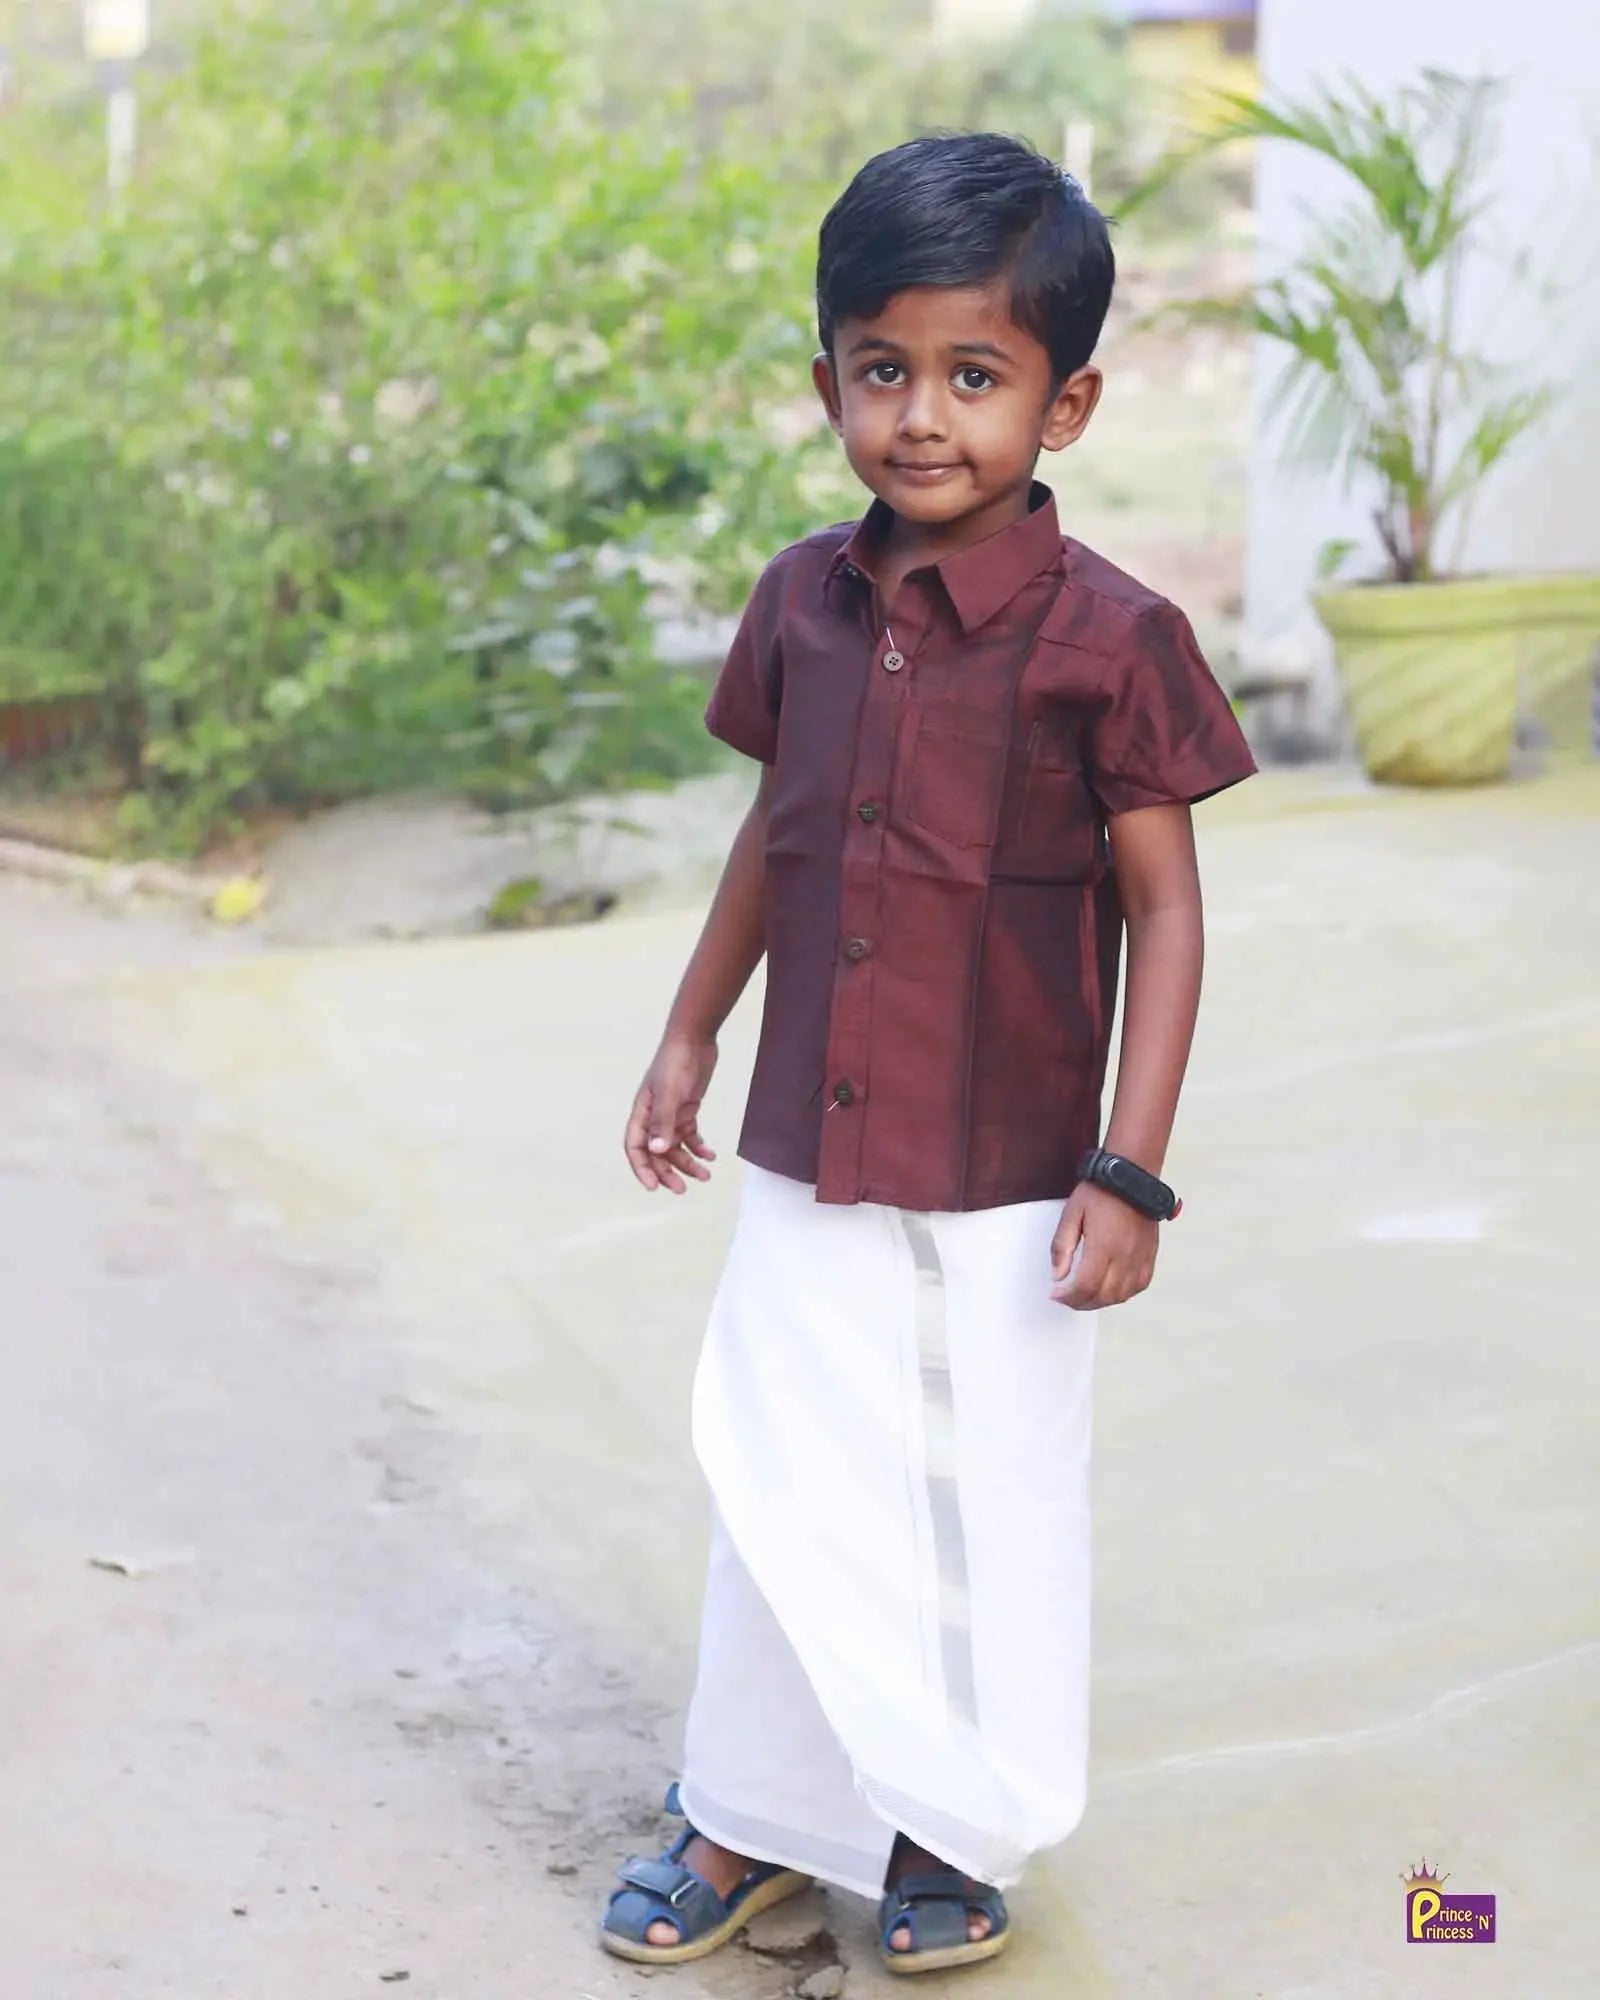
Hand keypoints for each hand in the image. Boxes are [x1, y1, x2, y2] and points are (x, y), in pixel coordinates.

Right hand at [625, 1036, 719, 1193]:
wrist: (695, 1039)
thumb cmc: (676, 1062)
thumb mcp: (669, 1094)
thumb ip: (662, 1122)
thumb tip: (656, 1152)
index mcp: (642, 1113)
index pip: (635, 1148)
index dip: (642, 1169)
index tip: (654, 1187)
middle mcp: (653, 1117)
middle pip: (656, 1153)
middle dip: (667, 1172)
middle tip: (682, 1189)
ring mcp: (670, 1114)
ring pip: (675, 1147)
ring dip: (687, 1163)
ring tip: (705, 1176)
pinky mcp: (686, 1109)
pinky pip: (690, 1135)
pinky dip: (699, 1147)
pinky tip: (710, 1155)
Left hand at [1051, 1183, 1158, 1310]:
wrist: (1131, 1175)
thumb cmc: (1101, 1191)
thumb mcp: (1071, 1214)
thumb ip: (1062, 1246)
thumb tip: (1057, 1275)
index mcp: (1104, 1245)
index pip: (1086, 1285)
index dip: (1068, 1296)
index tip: (1056, 1294)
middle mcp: (1125, 1255)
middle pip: (1104, 1295)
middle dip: (1081, 1302)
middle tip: (1067, 1297)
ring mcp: (1140, 1257)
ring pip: (1122, 1295)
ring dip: (1101, 1301)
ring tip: (1086, 1295)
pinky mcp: (1150, 1254)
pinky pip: (1140, 1285)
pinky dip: (1124, 1293)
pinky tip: (1111, 1289)